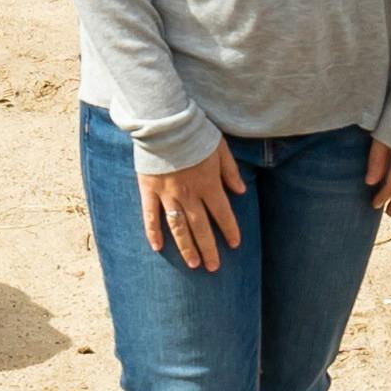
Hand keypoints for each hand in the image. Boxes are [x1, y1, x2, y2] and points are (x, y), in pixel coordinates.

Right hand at [137, 139, 243, 273]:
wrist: (164, 122)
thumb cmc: (195, 133)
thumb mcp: (220, 148)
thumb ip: (230, 171)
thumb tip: (242, 191)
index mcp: (208, 184)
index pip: (223, 213)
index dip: (230, 230)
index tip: (234, 245)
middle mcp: (189, 194)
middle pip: (201, 227)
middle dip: (209, 248)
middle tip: (213, 267)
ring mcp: (167, 194)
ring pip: (178, 227)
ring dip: (186, 247)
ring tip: (193, 264)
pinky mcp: (149, 190)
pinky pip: (150, 215)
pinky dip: (153, 232)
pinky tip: (157, 247)